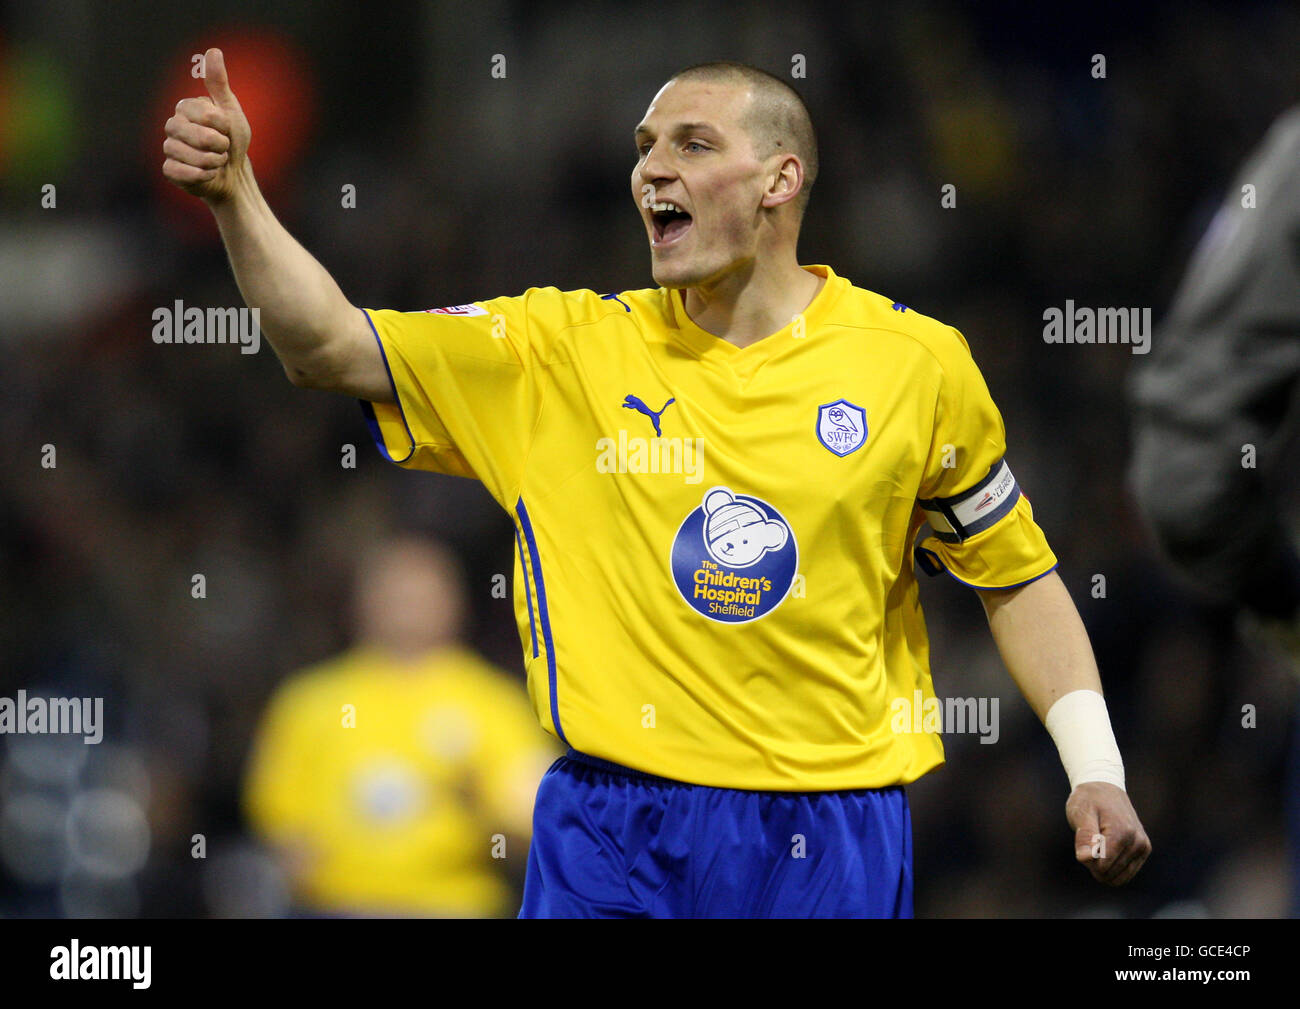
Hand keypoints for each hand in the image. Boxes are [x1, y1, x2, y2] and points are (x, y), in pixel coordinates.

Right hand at [162, 47, 250, 203]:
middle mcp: (173, 126)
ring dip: (211, 161)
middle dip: (216, 144)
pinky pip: (180, 172)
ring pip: (185, 154)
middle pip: (191, 133)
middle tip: (224, 148)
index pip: (200, 112)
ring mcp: (170, 148)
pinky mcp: (170, 170)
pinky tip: (209, 174)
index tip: (227, 129)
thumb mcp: (231, 110)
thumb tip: (213, 51)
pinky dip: (201, 176)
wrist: (235, 174)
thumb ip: (219, 83)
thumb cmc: (233, 141)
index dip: (219, 124)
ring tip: (217, 161)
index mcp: (185, 108)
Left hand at [1066, 781, 1150, 885]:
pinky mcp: (1144, 850)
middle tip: (1090, 840)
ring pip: (1119, 877)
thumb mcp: (1080, 813)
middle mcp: (1138, 841)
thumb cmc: (1089, 800)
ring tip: (1098, 843)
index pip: (1102, 866)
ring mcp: (1143, 846)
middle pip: (1109, 873)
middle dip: (1094, 863)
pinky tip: (1107, 849)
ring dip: (1103, 867)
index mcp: (1122, 832)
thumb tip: (1086, 858)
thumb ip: (1084, 836)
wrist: (1104, 787)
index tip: (1084, 840)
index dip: (1087, 859)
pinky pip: (1127, 874)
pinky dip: (1112, 867)